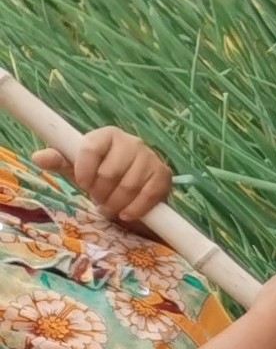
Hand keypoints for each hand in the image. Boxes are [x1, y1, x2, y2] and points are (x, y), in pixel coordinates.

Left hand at [38, 128, 171, 226]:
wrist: (134, 191)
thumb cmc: (100, 177)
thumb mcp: (78, 169)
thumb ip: (59, 161)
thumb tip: (38, 157)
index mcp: (108, 135)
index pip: (91, 148)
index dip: (84, 170)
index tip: (83, 183)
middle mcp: (132, 141)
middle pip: (109, 172)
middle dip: (101, 193)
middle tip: (100, 198)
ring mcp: (151, 157)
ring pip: (128, 186)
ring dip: (116, 204)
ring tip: (111, 206)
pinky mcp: (164, 175)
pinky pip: (148, 195)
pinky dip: (134, 209)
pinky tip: (127, 213)